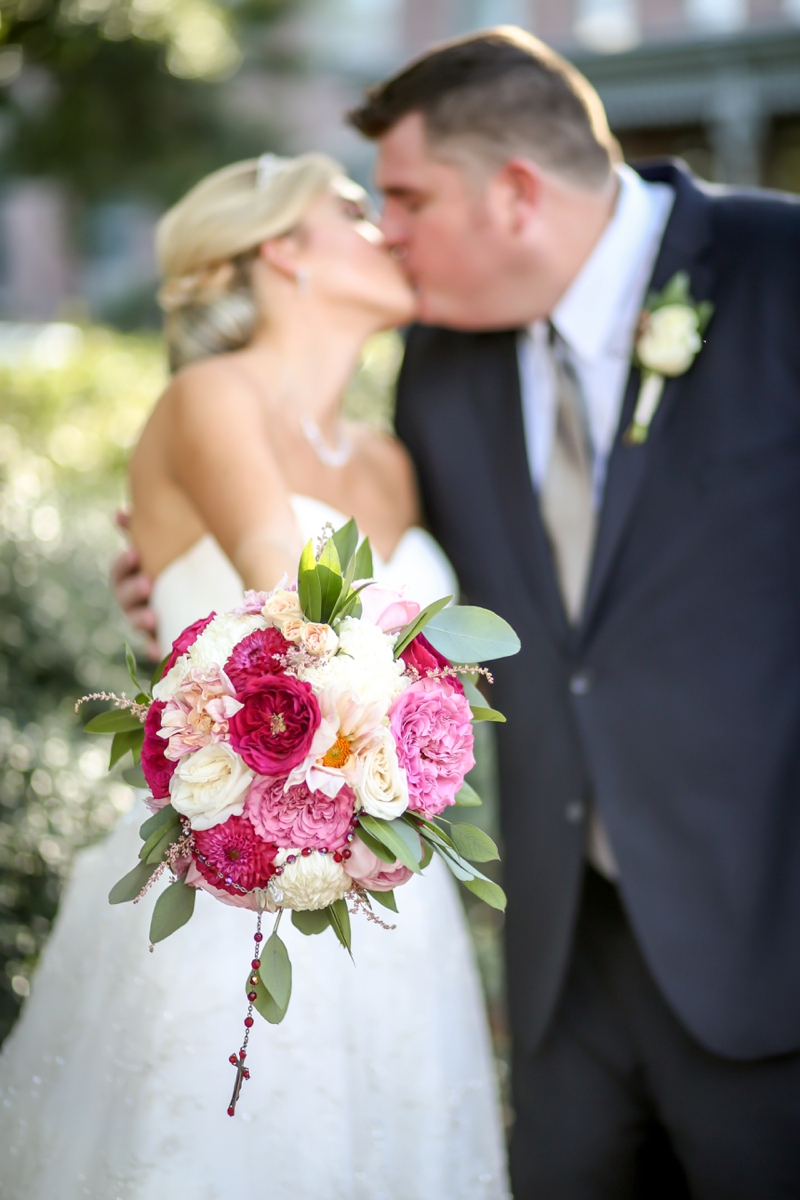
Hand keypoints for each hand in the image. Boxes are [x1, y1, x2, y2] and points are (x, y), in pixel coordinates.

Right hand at [112, 511, 160, 661]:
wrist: (199, 592)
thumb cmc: (173, 563)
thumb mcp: (161, 545)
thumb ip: (140, 529)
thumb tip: (119, 513)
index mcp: (131, 576)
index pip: (119, 570)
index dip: (124, 563)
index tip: (135, 554)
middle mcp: (133, 600)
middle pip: (124, 597)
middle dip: (133, 591)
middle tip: (147, 583)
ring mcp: (145, 620)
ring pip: (136, 621)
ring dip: (141, 619)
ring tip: (151, 617)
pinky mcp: (161, 637)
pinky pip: (154, 646)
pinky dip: (155, 649)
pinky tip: (159, 652)